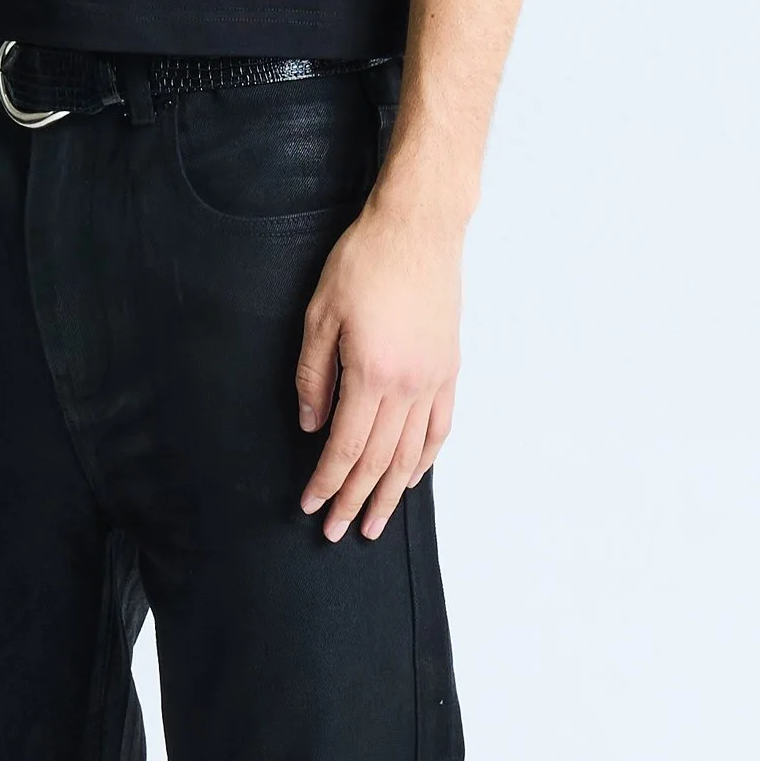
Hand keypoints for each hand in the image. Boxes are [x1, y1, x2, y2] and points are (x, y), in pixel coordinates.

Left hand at [294, 191, 461, 542]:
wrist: (418, 228)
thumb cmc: (364, 263)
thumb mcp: (320, 315)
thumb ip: (313, 375)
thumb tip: (311, 424)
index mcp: (371, 374)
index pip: (345, 447)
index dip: (327, 482)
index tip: (312, 507)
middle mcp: (408, 386)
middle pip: (378, 460)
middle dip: (355, 500)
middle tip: (338, 532)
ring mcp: (433, 379)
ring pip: (412, 453)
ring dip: (392, 492)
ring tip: (377, 522)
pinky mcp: (448, 368)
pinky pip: (440, 427)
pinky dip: (426, 458)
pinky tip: (412, 477)